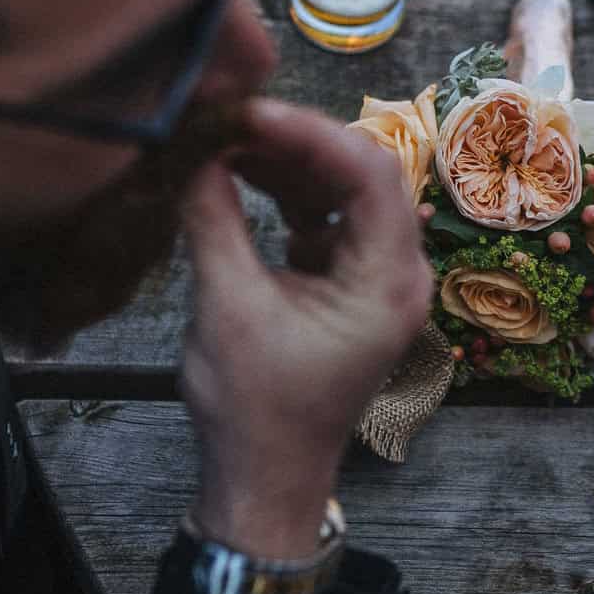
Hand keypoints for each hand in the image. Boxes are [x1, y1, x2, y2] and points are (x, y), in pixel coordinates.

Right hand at [178, 98, 431, 559]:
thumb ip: (215, 220)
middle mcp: (397, 273)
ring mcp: (374, 278)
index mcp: (390, 282)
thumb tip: (196, 148)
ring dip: (288, 163)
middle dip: (297, 141)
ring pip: (343, 191)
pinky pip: (326, 219)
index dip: (310, 133)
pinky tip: (238, 174)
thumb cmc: (253, 409)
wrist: (263, 480)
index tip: (250, 113)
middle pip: (363, 174)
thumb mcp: (227, 307)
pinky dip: (286, 194)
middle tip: (231, 118)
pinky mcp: (346, 284)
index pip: (370, 175)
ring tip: (225, 140)